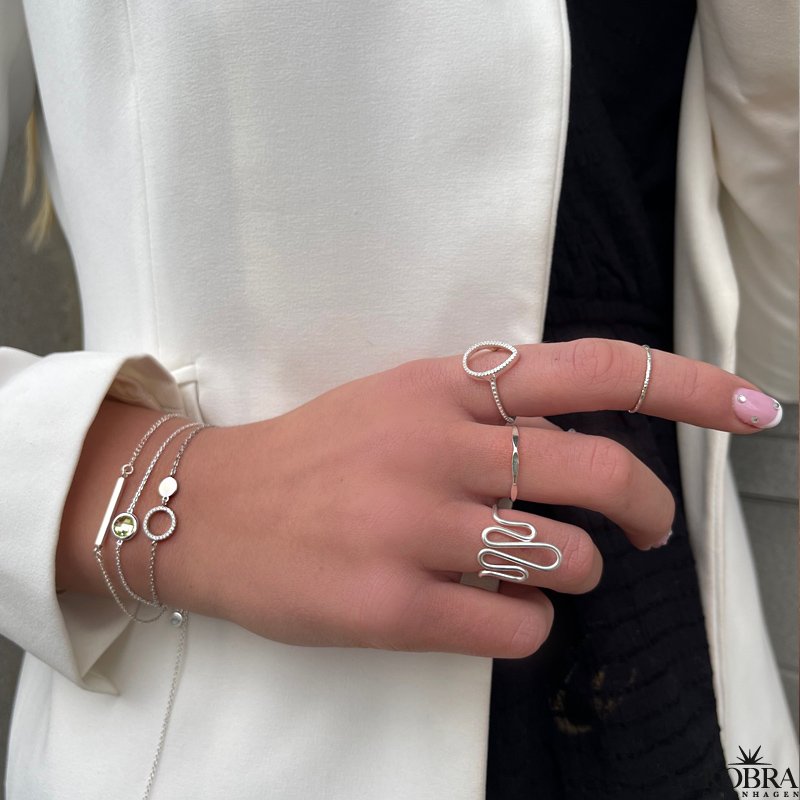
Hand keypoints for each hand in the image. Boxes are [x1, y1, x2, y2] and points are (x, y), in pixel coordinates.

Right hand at [164, 338, 775, 657]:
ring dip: (574, 574)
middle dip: (649, 511)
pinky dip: (525, 627)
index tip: (753, 407)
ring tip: (534, 574)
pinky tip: (485, 613)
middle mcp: (436, 444)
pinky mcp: (392, 605)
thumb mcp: (400, 402)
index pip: (590, 367)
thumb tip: (576, 452)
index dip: (685, 384)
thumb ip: (487, 415)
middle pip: (600, 474)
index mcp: (443, 385)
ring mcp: (414, 525)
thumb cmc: (315, 455)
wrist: (213, 506)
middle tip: (649, 533)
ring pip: (567, 559)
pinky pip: (517, 628)